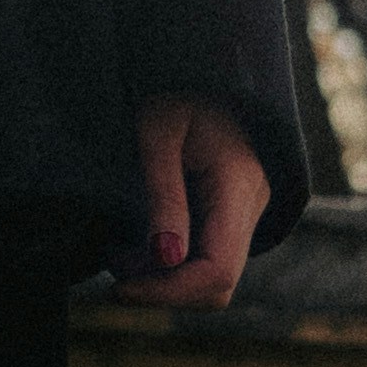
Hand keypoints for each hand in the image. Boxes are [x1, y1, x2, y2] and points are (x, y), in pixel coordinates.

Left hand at [112, 96, 270, 307]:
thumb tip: (167, 259)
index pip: (217, 270)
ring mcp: (244, 214)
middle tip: (115, 267)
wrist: (204, 75)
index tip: (120, 289)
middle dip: (163, 288)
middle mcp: (251, 207)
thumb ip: (163, 196)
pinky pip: (204, 258)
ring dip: (162, 278)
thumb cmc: (175, 95)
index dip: (169, 292)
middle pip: (218, 285)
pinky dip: (168, 264)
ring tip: (120, 252)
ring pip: (210, 277)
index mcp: (238, 186)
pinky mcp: (228, 217)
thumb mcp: (158, 134)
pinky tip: (136, 245)